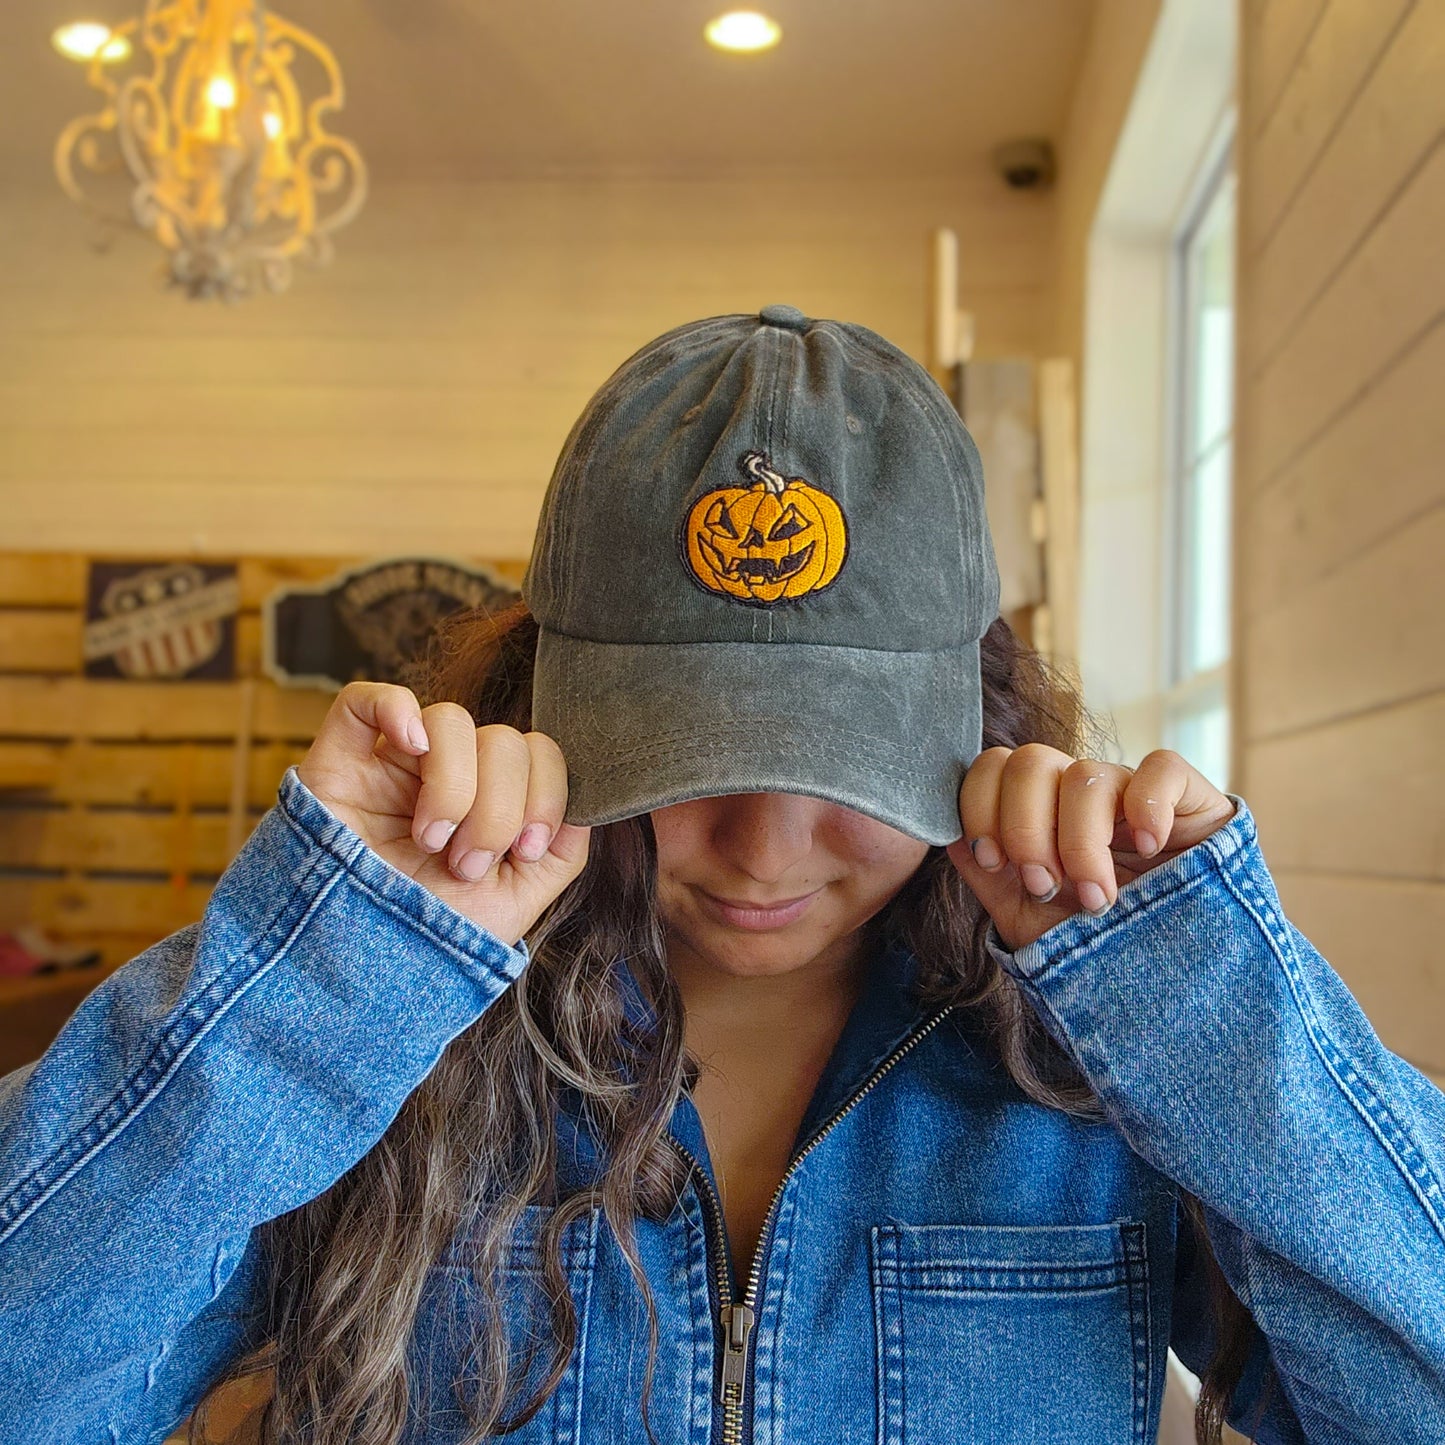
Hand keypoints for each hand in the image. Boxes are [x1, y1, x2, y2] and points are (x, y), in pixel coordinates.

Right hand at [294, 682, 590, 946]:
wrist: (364, 972)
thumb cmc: (438, 936)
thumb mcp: (521, 898)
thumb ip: (564, 847)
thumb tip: (582, 800)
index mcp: (494, 798)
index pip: (539, 753)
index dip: (545, 795)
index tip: (526, 850)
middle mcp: (449, 774)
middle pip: (501, 739)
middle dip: (496, 808)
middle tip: (465, 863)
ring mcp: (395, 764)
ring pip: (449, 720)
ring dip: (453, 787)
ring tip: (430, 842)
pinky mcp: (340, 761)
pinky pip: (366, 699)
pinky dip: (396, 709)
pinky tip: (411, 748)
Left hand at [947, 745, 1237, 952]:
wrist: (1175, 983)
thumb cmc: (1097, 948)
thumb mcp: (1030, 923)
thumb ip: (988, 881)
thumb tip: (952, 839)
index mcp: (1038, 810)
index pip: (993, 768)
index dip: (982, 807)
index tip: (994, 863)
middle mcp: (1079, 793)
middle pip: (1031, 761)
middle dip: (1026, 828)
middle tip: (1044, 885)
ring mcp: (1132, 791)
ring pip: (1087, 774)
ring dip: (1081, 842)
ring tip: (1097, 899)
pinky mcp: (1188, 798)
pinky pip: (1161, 768)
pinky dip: (1147, 805)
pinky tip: (1148, 850)